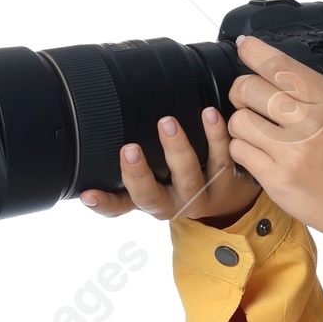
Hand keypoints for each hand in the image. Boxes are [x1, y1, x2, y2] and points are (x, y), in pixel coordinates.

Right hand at [78, 104, 263, 224]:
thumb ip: (130, 170)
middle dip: (139, 175)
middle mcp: (175, 203)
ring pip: (189, 177)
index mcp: (152, 202)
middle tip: (128, 148)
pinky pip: (222, 157)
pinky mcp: (229, 180)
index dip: (104, 204)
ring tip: (167, 122)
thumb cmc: (183, 181)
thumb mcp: (156, 182)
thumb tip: (95, 141)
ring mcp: (202, 194)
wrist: (234, 198)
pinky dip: (216, 135)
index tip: (89, 193)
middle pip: (153, 197)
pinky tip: (210, 114)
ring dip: (177, 149)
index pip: (120, 206)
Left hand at [220, 34, 322, 239]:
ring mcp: (289, 152)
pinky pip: (240, 151)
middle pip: (248, 88)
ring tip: (255, 127)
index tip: (246, 48)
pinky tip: (258, 151)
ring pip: (238, 120)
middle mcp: (307, 122)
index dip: (254, 52)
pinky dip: (243, 148)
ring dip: (242, 120)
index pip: (279, 65)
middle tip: (248, 96)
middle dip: (242, 88)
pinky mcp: (276, 178)